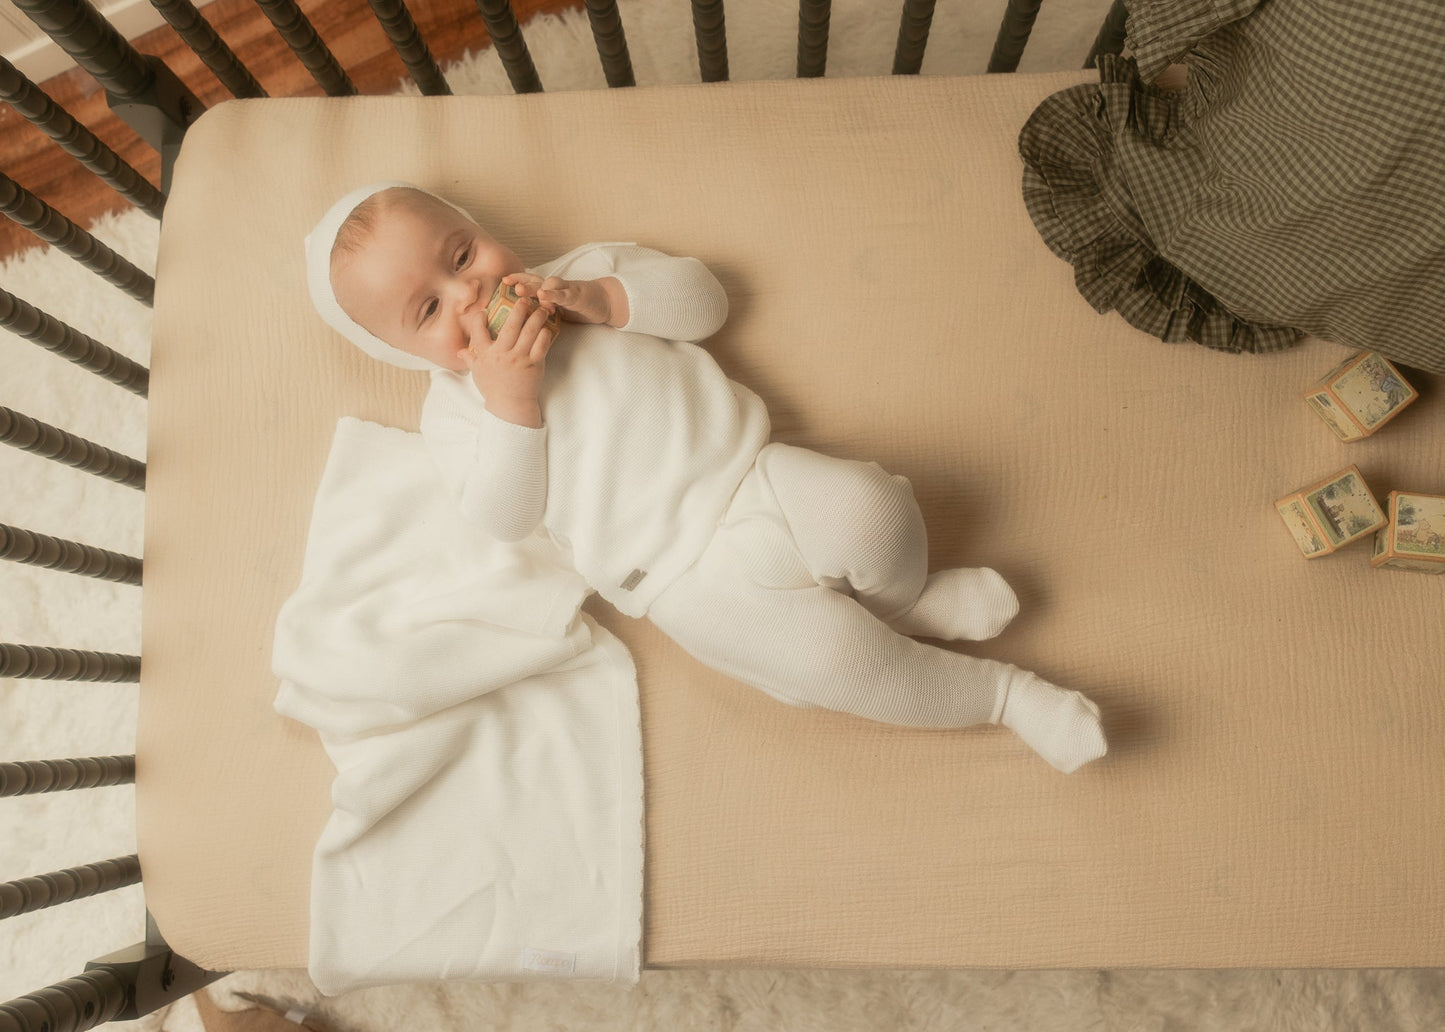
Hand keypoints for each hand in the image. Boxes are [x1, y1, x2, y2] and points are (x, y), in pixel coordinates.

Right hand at [460, 294, 556, 427]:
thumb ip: (470, 359)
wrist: (511, 406)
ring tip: (541, 308)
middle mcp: (502, 355)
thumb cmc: (494, 389)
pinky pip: (541, 345)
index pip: (478, 332)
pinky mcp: (534, 365)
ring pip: (529, 332)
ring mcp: (519, 359)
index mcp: (486, 355)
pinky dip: (545, 335)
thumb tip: (459, 352)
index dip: (479, 319)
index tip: (483, 310)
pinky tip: (547, 327)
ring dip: (536, 317)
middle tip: (523, 299)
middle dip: (517, 309)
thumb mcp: (478, 374)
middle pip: (510, 326)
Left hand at [505, 273, 620, 326]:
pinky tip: (544, 296)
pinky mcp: (578, 296)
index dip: (517, 279)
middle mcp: (556, 287)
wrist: (605, 302)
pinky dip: (554, 294)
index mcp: (550, 289)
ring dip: (534, 287)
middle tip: (507, 282)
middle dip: (521, 281)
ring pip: (548, 285)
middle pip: (535, 281)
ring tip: (520, 290)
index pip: (531, 281)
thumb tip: (525, 319)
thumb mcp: (559, 308)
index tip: (502, 281)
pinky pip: (564, 294)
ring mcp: (567, 290)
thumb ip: (544, 309)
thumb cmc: (580, 307)